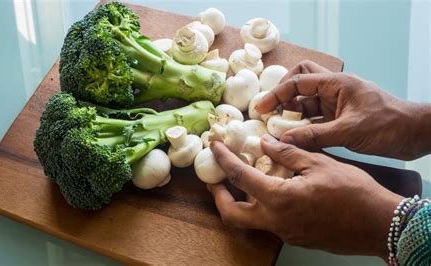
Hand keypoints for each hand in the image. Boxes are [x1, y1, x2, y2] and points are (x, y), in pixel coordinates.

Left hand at [208, 136, 402, 259]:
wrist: (379, 224)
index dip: (223, 159)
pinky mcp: (296, 238)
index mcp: (279, 199)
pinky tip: (272, 190)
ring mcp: (286, 233)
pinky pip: (270, 223)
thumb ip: (288, 153)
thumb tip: (265, 143)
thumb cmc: (353, 192)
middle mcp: (276, 221)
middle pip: (232, 215)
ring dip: (239, 202)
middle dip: (219, 195)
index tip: (214, 146)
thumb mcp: (319, 163)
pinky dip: (262, 206)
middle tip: (216, 179)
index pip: (240, 176)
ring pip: (249, 221)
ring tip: (242, 181)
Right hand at [256, 60, 425, 159]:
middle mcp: (334, 91)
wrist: (414, 134)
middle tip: (270, 113)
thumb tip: (284, 140)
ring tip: (278, 129)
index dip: (276, 94)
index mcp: (336, 84)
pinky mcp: (339, 119)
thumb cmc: (388, 125)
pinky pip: (315, 120)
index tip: (261, 108)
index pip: (298, 82)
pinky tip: (295, 138)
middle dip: (283, 96)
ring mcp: (336, 105)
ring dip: (292, 114)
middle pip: (300, 83)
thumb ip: (314, 135)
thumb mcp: (348, 131)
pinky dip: (303, 127)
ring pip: (306, 104)